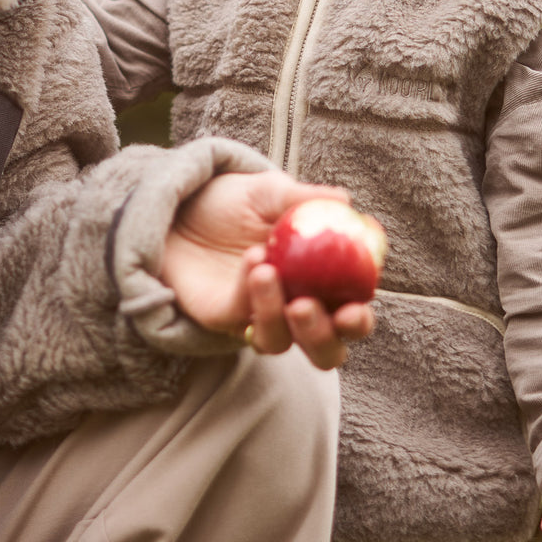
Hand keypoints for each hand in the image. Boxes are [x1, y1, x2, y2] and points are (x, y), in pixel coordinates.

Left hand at [160, 171, 374, 368]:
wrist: (181, 207)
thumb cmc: (234, 202)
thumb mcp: (270, 192)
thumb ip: (305, 199)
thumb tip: (344, 202)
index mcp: (320, 284)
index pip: (351, 312)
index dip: (360, 314)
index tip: (359, 301)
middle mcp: (294, 309)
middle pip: (324, 348)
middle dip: (325, 337)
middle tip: (311, 308)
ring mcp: (257, 318)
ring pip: (279, 342)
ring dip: (277, 314)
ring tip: (267, 271)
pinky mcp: (223, 319)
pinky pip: (242, 316)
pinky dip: (249, 291)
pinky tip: (252, 259)